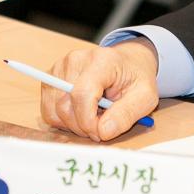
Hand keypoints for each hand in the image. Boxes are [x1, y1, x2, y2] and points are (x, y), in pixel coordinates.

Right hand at [39, 39, 158, 140]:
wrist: (128, 62)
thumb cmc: (136, 78)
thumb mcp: (145, 97)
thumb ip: (127, 114)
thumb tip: (103, 131)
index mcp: (101, 61)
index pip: (81, 94)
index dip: (88, 121)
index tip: (101, 133)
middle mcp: (75, 60)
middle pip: (64, 106)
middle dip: (81, 126)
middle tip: (101, 127)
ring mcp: (60, 67)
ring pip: (53, 110)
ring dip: (72, 124)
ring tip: (93, 117)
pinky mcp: (51, 76)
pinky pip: (48, 109)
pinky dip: (63, 120)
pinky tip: (81, 113)